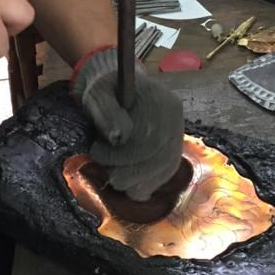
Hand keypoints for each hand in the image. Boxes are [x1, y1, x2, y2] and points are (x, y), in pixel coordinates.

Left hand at [71, 48, 184, 201]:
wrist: (117, 89)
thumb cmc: (106, 90)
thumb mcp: (98, 93)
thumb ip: (107, 112)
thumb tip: (119, 136)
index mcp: (162, 103)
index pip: (152, 138)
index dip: (125, 153)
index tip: (98, 151)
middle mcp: (176, 121)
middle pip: (160, 157)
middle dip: (129, 172)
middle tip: (105, 170)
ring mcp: (176, 137)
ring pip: (164, 170)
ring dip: (136, 181)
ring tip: (114, 175)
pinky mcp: (172, 152)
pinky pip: (164, 175)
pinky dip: (145, 185)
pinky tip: (128, 184)